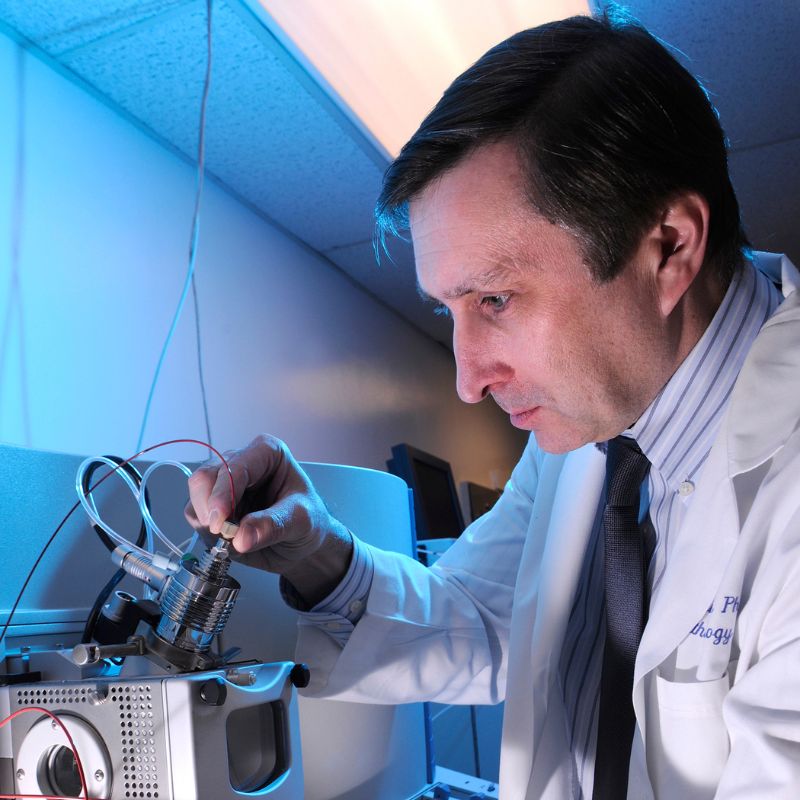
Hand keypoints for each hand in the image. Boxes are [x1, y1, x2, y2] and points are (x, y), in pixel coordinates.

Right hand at [185, 435, 352, 603]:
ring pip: (196, 496)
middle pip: (205, 477)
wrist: (303, 541)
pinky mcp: (213, 504)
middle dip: (210, 508)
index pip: (233, 466)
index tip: (220, 521)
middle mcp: (241, 462)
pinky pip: (195, 515)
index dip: (223, 493)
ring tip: (234, 538)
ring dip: (208, 522)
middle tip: (223, 534)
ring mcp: (224, 483)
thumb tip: (242, 537)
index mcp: (266, 453)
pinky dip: (206, 531)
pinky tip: (229, 539)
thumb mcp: (301, 521)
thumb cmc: (308, 520)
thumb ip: (272, 526)